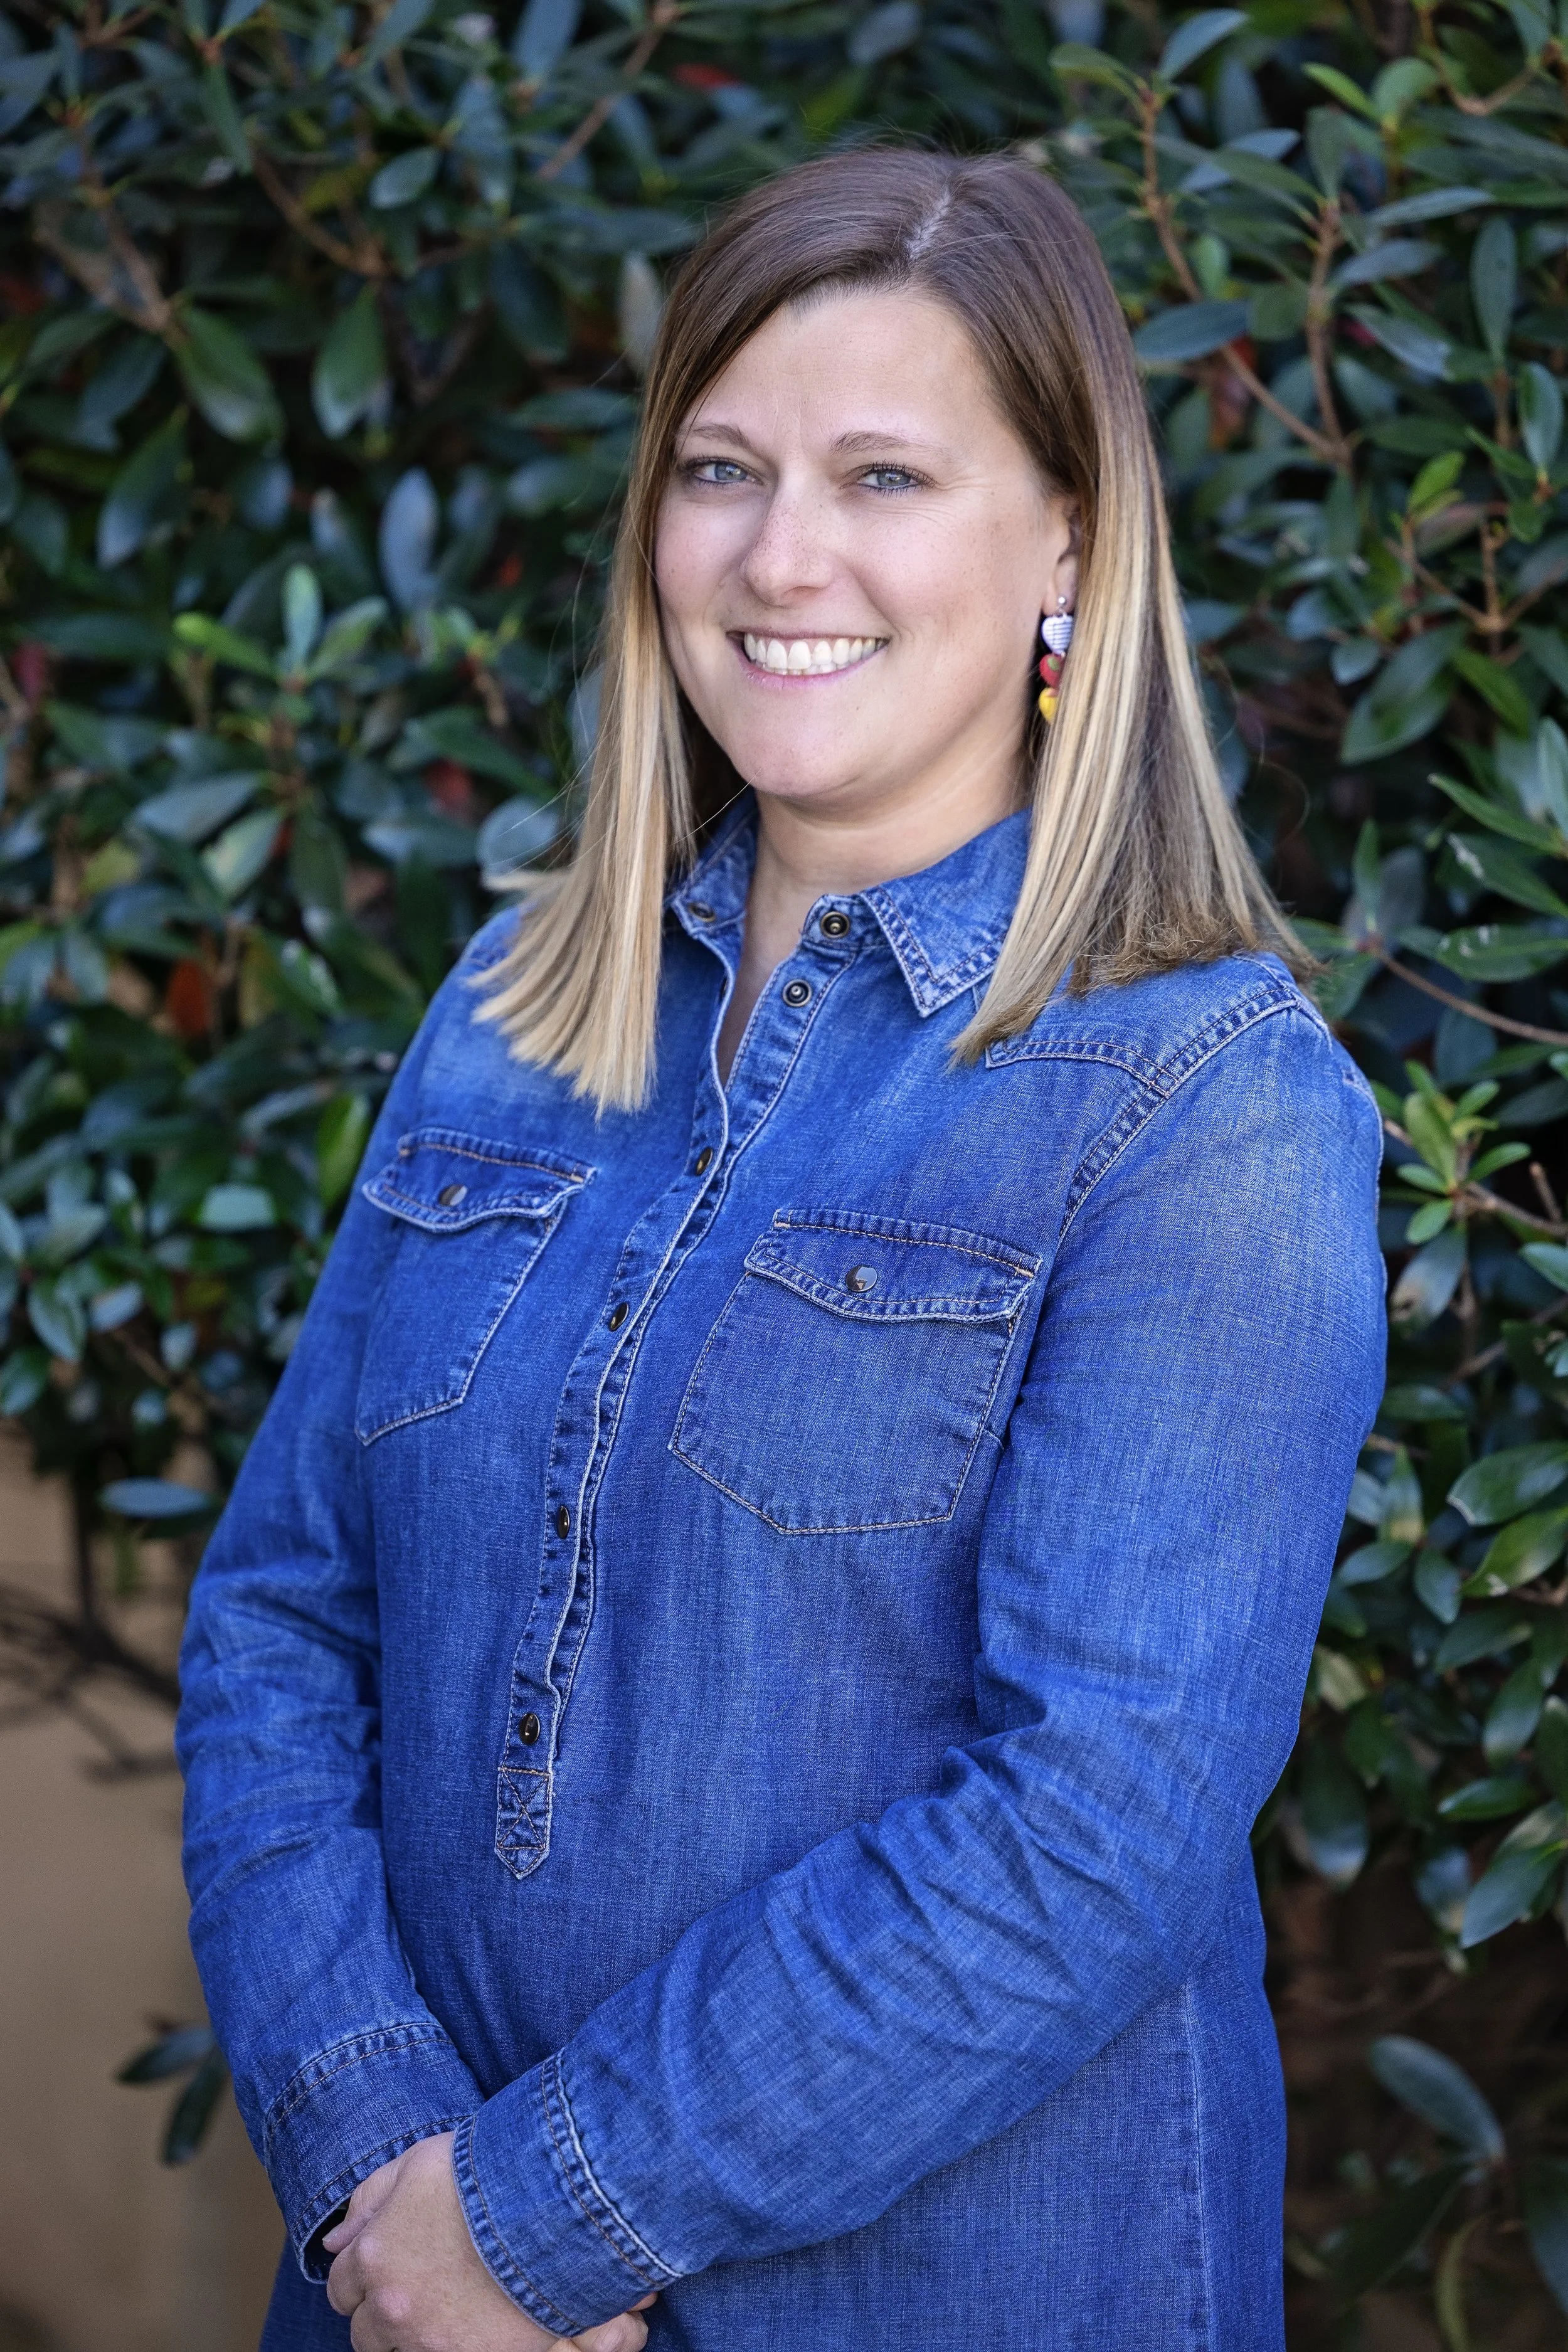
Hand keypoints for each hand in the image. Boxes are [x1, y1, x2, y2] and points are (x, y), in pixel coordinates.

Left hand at [323, 2132, 655, 2351]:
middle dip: (384, 2311)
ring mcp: (432, 2342)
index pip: (341, 2288)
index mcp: (374, 2259)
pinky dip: (456, 2345)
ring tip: (450, 2306)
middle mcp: (393, 2309)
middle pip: (365, 2333)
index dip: (365, 2275)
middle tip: (420, 2288)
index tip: (391, 2264)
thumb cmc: (484, 2173)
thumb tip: (333, 2242)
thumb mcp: (416, 2164)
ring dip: (414, 2334)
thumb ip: (368, 2201)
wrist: (555, 2202)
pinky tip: (478, 2322)